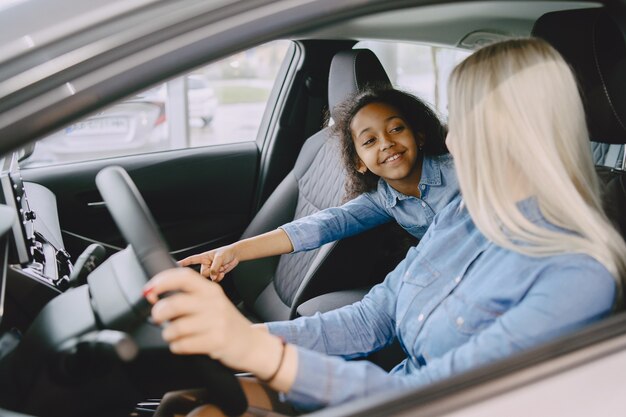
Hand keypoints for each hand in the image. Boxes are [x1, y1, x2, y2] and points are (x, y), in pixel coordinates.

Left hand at [144, 268, 282, 377]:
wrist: (252, 344)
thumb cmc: (225, 323)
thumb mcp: (212, 303)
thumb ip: (189, 297)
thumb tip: (153, 295)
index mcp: (211, 290)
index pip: (183, 277)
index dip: (161, 281)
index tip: (148, 291)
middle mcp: (214, 303)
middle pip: (175, 303)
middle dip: (159, 313)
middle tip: (158, 318)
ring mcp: (217, 322)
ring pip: (176, 328)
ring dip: (168, 334)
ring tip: (173, 335)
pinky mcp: (216, 341)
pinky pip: (183, 345)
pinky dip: (176, 347)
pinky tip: (182, 345)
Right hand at [178, 244, 239, 281]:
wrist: (235, 255)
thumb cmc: (227, 252)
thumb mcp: (220, 257)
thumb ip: (215, 266)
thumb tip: (212, 275)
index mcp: (203, 257)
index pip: (190, 260)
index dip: (183, 263)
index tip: (175, 265)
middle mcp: (205, 264)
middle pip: (202, 274)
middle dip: (211, 272)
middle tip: (218, 266)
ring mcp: (210, 270)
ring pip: (209, 278)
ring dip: (217, 274)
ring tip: (222, 267)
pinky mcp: (215, 275)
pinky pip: (214, 280)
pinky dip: (219, 278)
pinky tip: (223, 273)